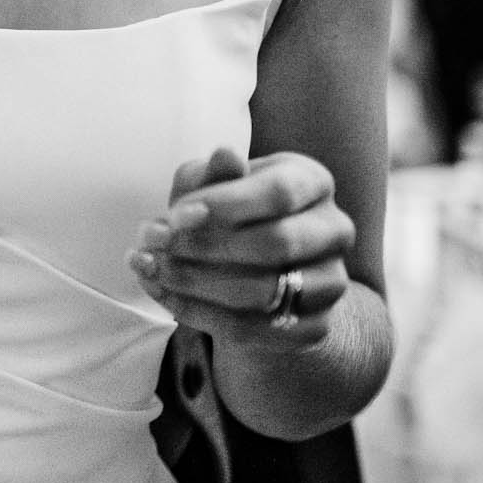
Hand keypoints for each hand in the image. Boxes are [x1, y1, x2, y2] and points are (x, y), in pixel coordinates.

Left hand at [126, 145, 353, 350]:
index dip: (225, 204)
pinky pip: (253, 328)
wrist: (251, 267)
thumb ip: (214, 173)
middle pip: (277, 244)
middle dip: (205, 246)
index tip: (175, 214)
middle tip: (153, 242)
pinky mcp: (313, 326)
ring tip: (148, 268)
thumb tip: (226, 155)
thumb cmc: (225, 210)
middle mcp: (334, 231)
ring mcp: (331, 283)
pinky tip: (163, 295)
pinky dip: (199, 313)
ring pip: (264, 292)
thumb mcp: (211, 182)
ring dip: (194, 282)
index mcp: (312, 182)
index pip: (279, 192)